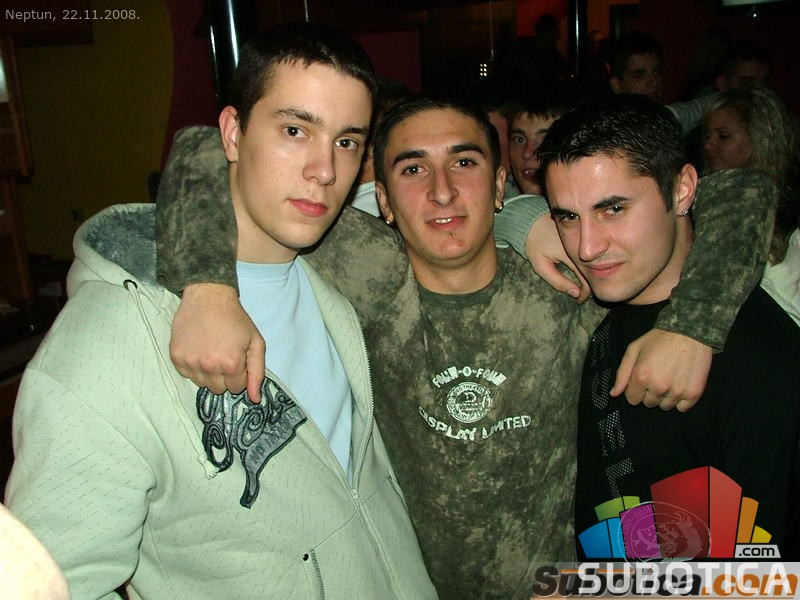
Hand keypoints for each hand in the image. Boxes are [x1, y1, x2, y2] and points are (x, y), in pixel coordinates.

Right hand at [170, 283, 265, 401]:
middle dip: (224, 376)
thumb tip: (255, 400)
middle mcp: (209, 366)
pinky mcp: (176, 357)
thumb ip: (257, 373)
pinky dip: (194, 367)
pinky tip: (199, 349)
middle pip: (219, 389)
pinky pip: (187, 375)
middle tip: (224, 355)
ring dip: (208, 373)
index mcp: (231, 364)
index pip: (236, 388)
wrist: (208, 298)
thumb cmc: (236, 320)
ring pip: (202, 384)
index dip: (239, 375)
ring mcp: (190, 362)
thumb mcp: (256, 343)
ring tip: (211, 351)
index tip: (237, 359)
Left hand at [526, 214, 590, 302]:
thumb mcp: (541, 266)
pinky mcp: (582, 239)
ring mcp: (583, 241)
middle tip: (580, 296)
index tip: (579, 300)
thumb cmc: (535, 244)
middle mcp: (580, 247)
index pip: (586, 279)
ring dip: (589, 277)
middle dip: (589, 287)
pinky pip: (590, 256)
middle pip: (594, 272)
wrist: (532, 221)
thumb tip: (576, 293)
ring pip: (594, 265)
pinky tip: (581, 273)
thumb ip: (558, 281)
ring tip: (580, 287)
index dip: (585, 293)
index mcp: (570, 254)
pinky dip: (588, 267)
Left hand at [611, 329, 711, 411]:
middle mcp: (659, 386)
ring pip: (665, 406)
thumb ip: (622, 373)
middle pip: (649, 403)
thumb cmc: (659, 339)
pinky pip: (682, 408)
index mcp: (642, 376)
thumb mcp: (634, 350)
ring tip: (670, 378)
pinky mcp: (693, 393)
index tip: (642, 380)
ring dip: (665, 396)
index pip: (632, 399)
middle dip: (650, 392)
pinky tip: (680, 384)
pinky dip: (680, 400)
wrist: (690, 332)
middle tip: (657, 376)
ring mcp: (677, 391)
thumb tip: (614, 393)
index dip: (635, 390)